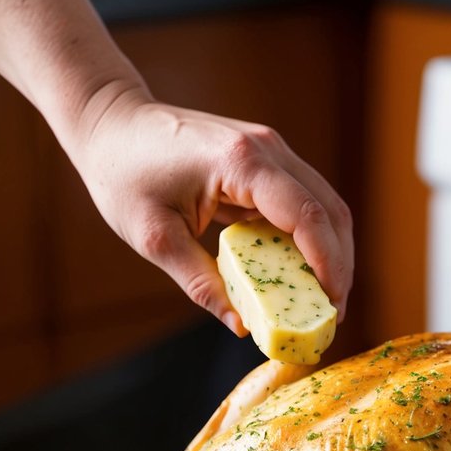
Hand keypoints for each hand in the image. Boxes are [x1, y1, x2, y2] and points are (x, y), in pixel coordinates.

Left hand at [72, 84, 354, 330]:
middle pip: (329, 211)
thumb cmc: (124, 174)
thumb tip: (241, 327)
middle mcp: (267, 148)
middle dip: (339, 266)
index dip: (328, 266)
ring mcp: (270, 149)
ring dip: (331, 252)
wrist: (111, 123)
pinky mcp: (266, 158)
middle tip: (331, 314)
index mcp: (241, 163)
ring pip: (325, 204)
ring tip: (323, 299)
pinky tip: (302, 272)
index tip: (331, 308)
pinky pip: (304, 200)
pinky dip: (311, 238)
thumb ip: (201, 283)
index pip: (308, 217)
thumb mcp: (155, 238)